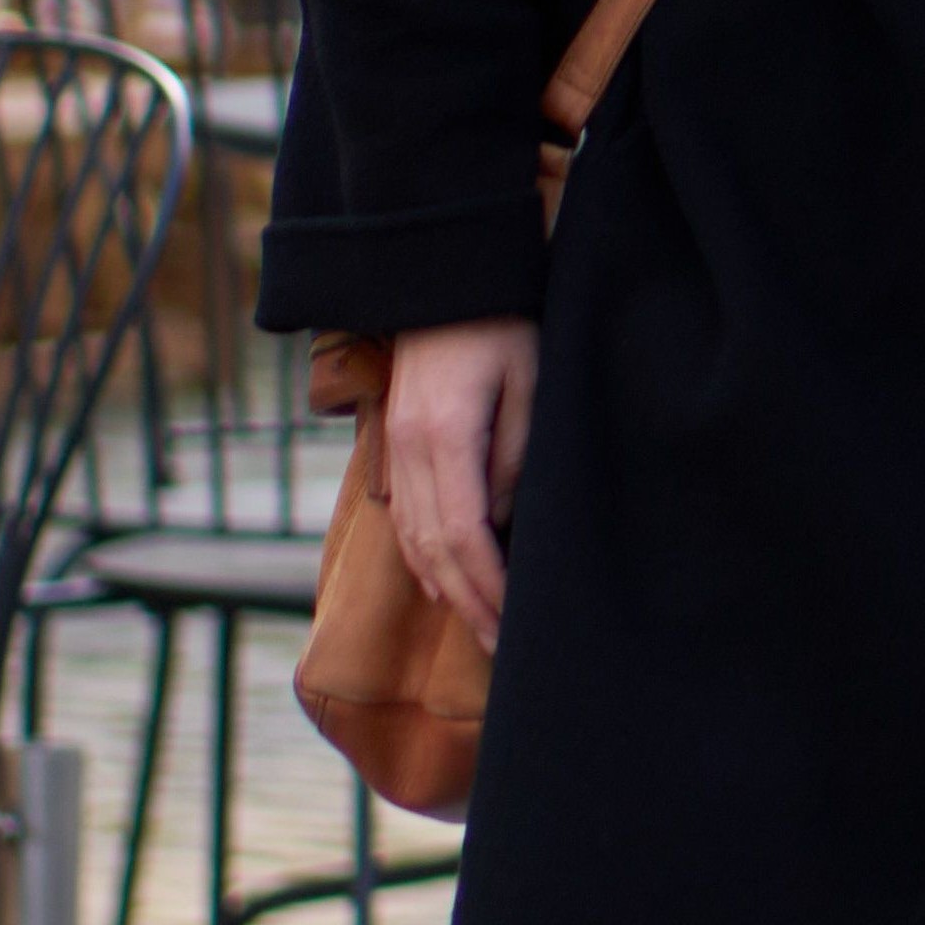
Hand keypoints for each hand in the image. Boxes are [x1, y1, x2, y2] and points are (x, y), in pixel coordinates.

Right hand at [371, 318, 538, 650]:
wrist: (444, 273)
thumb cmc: (503, 322)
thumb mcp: (529, 383)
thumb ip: (516, 457)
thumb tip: (503, 525)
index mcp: (442, 436)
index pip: (461, 535)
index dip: (487, 588)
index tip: (514, 626)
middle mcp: (407, 450)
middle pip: (431, 549)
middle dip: (468, 604)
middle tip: (502, 651)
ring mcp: (395, 447)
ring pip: (411, 539)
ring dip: (445, 589)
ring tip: (480, 629)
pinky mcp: (396, 441)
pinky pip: (403, 517)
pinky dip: (424, 559)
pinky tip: (446, 582)